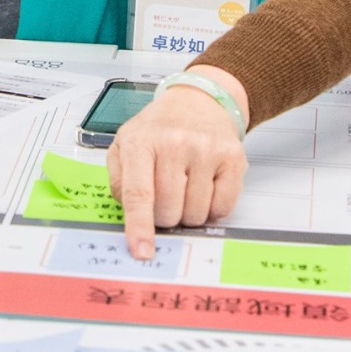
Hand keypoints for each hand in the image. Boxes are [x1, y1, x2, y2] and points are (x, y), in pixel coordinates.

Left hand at [106, 66, 248, 259]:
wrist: (199, 101)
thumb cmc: (160, 127)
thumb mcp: (125, 143)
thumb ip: (118, 180)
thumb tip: (128, 215)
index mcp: (141, 141)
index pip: (138, 193)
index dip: (139, 227)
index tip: (141, 250)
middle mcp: (174, 143)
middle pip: (168, 210)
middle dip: (164, 216)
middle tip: (165, 196)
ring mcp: (206, 150)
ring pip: (195, 214)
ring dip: (188, 213)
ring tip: (185, 188)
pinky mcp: (232, 158)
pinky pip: (222, 207)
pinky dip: (212, 208)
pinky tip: (205, 187)